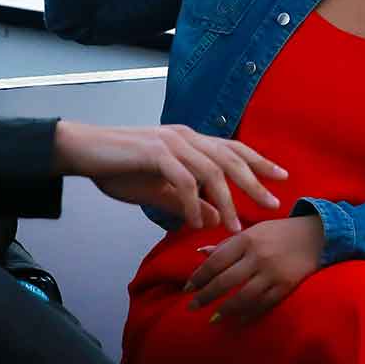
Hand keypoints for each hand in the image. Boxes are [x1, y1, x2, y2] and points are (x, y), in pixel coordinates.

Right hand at [52, 120, 283, 230]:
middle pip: (230, 158)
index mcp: (189, 141)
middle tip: (272, 204)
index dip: (259, 161)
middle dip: (254, 182)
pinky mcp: (155, 152)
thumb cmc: (118, 168)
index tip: (281, 177)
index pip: (232, 149)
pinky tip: (194, 223)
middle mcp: (185, 136)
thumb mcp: (158, 190)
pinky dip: (192, 204)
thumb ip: (187, 202)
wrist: (82, 151)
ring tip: (232, 227)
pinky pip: (183, 181)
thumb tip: (214, 217)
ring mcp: (171, 142)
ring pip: (211, 171)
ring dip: (225, 201)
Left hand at [183, 215, 324, 324]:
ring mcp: (272, 272)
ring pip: (243, 297)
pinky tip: (236, 321)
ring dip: (225, 310)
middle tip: (192, 307)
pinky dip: (248, 315)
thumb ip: (226, 244)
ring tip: (212, 318)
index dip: (199, 277)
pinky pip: (263, 305)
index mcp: (245, 239)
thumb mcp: (252, 232)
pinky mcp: (285, 286)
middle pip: (225, 281)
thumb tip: (200, 252)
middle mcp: (257, 256)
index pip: (215, 261)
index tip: (187, 288)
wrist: (316, 235)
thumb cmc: (279, 232)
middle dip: (205, 296)